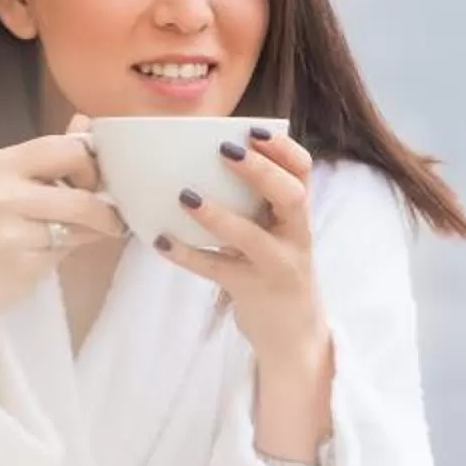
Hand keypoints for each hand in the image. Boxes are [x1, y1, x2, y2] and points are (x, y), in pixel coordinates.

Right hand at [0, 113, 123, 354]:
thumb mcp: (4, 186)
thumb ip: (47, 158)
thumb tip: (86, 123)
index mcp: (1, 164)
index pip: (66, 148)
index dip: (92, 165)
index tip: (94, 182)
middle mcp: (2, 192)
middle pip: (81, 193)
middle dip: (103, 206)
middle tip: (104, 215)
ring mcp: (9, 230)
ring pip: (79, 225)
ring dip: (92, 231)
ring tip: (85, 234)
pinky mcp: (19, 263)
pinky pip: (66, 251)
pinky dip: (71, 252)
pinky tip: (52, 253)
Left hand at [154, 129, 327, 368]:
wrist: (294, 336)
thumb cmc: (275, 271)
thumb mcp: (278, 234)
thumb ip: (258, 203)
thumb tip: (205, 159)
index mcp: (299, 215)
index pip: (304, 172)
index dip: (283, 148)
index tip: (254, 129)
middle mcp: (295, 238)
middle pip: (291, 196)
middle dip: (260, 170)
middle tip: (225, 149)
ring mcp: (276, 267)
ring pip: (252, 237)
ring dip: (218, 215)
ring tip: (186, 196)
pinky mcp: (252, 292)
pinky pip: (217, 270)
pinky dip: (187, 254)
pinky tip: (161, 240)